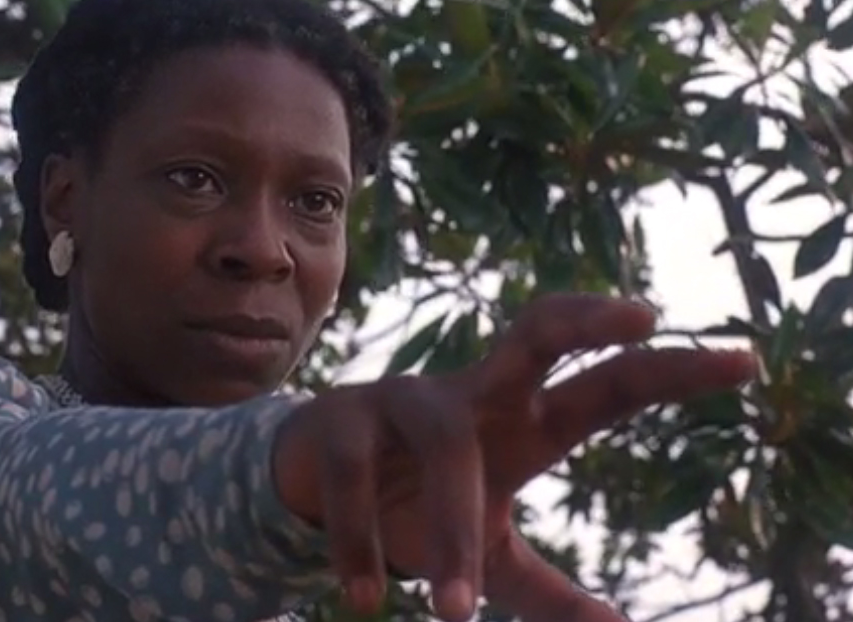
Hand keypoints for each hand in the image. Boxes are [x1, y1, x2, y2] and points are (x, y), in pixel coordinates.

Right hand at [274, 293, 755, 621]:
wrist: (312, 482)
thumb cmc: (417, 505)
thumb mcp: (492, 554)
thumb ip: (547, 593)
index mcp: (523, 421)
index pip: (606, 386)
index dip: (670, 372)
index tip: (743, 363)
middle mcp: (473, 394)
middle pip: (535, 333)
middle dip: (586, 319)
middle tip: (642, 316)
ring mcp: (404, 398)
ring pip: (445, 445)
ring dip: (450, 528)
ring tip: (454, 613)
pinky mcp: (340, 421)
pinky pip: (356, 479)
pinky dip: (360, 543)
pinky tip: (364, 598)